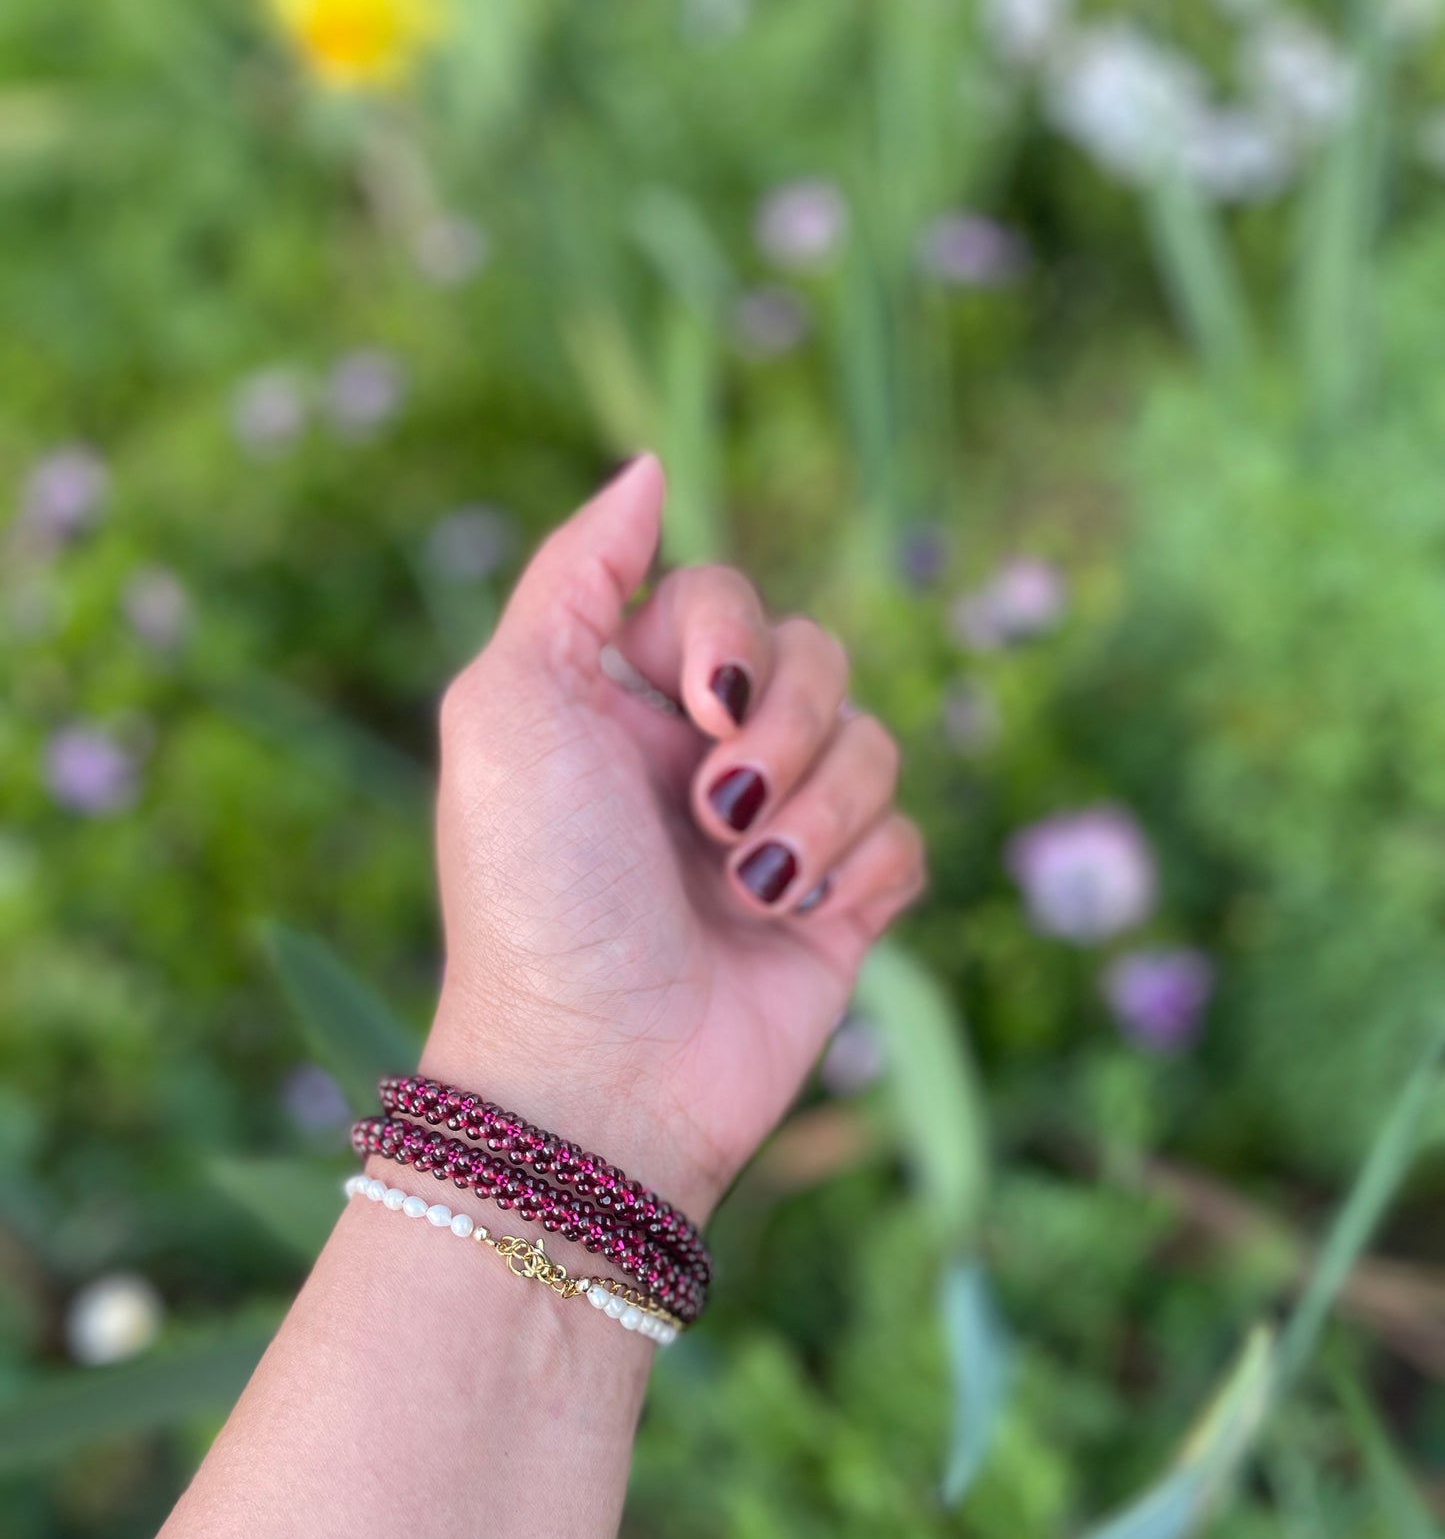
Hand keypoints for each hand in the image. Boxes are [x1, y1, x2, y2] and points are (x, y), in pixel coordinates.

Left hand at [422, 456, 924, 1222]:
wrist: (595, 1070)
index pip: (726, 598)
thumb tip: (650, 469)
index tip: (695, 705)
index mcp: (626, 703)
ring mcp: (776, 838)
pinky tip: (794, 919)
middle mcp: (704, 760)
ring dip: (817, 812)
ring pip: (872, 745)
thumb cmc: (536, 889)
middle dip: (782, 730)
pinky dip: (861, 872)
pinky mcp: (839, 912)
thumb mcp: (509, 704)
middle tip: (716, 814)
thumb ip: (576, 573)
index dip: (729, 637)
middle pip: (817, 658)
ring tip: (748, 883)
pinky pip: (906, 840)